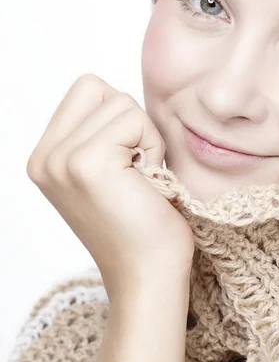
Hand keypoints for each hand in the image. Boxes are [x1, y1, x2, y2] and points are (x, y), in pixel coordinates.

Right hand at [26, 73, 194, 300]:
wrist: (149, 273)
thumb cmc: (140, 220)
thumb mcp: (105, 168)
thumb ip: (96, 131)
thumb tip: (112, 96)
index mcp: (45, 157)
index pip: (87, 89)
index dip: (118, 116)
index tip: (124, 160)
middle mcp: (44, 158)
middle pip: (99, 88)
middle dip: (129, 120)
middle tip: (134, 167)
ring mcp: (61, 160)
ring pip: (120, 101)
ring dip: (144, 136)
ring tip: (139, 177)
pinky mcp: (87, 164)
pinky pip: (134, 120)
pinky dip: (151, 145)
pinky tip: (145, 181)